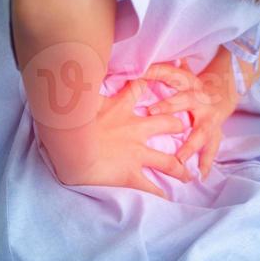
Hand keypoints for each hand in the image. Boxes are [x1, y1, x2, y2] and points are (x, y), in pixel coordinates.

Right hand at [48, 78, 192, 197]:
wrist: (69, 147)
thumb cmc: (70, 118)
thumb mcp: (77, 91)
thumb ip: (81, 80)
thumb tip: (73, 59)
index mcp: (121, 107)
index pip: (142, 86)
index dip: (153, 78)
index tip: (166, 75)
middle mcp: (135, 129)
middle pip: (166, 123)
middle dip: (178, 124)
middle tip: (186, 127)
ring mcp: (136, 153)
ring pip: (167, 160)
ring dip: (180, 168)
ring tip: (190, 175)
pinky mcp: (130, 174)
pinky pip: (150, 187)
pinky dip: (160, 195)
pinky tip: (170, 201)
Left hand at [141, 57, 238, 178]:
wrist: (222, 92)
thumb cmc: (192, 86)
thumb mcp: (181, 74)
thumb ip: (162, 70)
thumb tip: (138, 63)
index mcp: (189, 83)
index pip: (172, 75)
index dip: (157, 72)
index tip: (141, 74)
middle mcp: (200, 99)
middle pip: (186, 100)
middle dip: (169, 107)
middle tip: (152, 113)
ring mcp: (209, 119)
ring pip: (200, 132)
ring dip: (190, 145)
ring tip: (179, 159)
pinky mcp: (215, 134)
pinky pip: (211, 150)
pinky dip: (206, 163)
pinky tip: (200, 175)